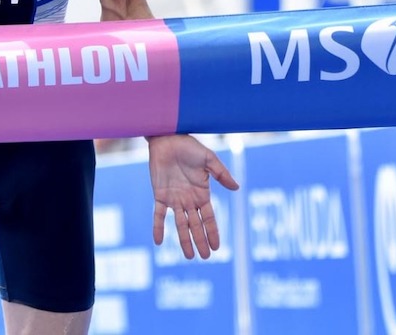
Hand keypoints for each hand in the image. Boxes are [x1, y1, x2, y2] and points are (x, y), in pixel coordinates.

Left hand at [147, 133, 239, 258]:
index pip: (209, 218)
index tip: (217, 247)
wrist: (167, 138)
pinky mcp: (159, 194)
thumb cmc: (189, 146)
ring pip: (180, 224)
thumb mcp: (209, 159)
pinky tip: (158, 241)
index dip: (213, 232)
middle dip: (200, 241)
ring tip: (190, 256)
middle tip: (205, 257)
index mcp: (202, 194)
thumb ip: (221, 173)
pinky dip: (158, 227)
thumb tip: (237, 187)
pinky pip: (158, 214)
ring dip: (183, 240)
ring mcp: (174, 199)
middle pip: (195, 225)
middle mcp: (188, 200)